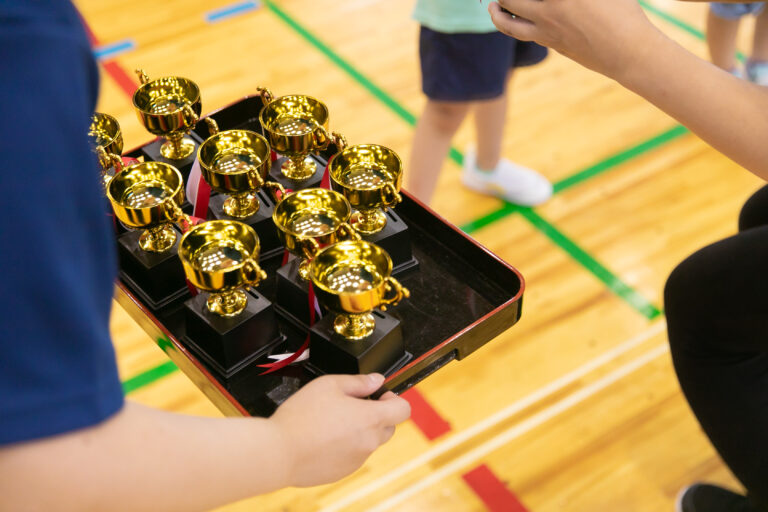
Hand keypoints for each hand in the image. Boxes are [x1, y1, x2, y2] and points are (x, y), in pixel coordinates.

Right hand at [269, 373, 410, 486]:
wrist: (279, 452)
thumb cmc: (302, 416)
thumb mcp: (329, 384)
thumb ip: (358, 381)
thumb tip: (376, 380)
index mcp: (370, 418)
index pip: (403, 409)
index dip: (394, 399)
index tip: (379, 395)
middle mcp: (369, 442)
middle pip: (388, 427)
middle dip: (376, 415)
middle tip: (352, 406)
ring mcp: (357, 459)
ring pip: (369, 442)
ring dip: (359, 431)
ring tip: (332, 422)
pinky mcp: (344, 471)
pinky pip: (353, 455)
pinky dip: (345, 447)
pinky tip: (324, 438)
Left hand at [488, 0, 660, 80]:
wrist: (628, 52)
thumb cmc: (621, 14)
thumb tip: (560, 1)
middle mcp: (548, 12)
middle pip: (510, 0)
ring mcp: (548, 32)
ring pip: (509, 25)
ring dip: (498, 15)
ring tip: (493, 7)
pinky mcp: (553, 46)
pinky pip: (526, 36)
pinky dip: (515, 27)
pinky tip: (516, 21)